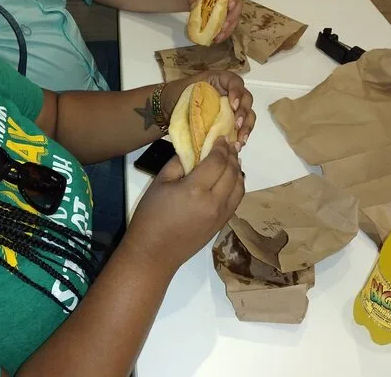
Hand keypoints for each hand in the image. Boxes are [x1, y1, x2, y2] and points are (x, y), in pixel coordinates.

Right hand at [123, 139, 244, 273]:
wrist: (154, 254)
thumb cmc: (150, 216)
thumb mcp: (159, 183)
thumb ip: (179, 163)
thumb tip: (194, 149)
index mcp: (196, 190)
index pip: (217, 161)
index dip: (221, 146)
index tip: (220, 136)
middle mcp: (214, 202)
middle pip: (232, 171)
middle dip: (231, 154)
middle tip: (228, 143)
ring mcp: (221, 215)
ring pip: (239, 186)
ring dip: (237, 169)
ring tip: (231, 159)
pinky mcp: (222, 224)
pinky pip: (237, 200)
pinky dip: (237, 185)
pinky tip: (230, 178)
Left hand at [162, 70, 255, 148]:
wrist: (168, 107)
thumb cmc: (177, 95)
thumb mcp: (185, 88)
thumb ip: (198, 95)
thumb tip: (207, 110)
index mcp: (220, 81)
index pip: (235, 82)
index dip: (237, 92)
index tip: (233, 105)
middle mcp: (229, 93)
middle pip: (246, 100)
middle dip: (244, 113)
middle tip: (237, 125)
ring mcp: (231, 109)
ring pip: (248, 115)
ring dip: (246, 127)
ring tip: (240, 139)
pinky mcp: (229, 123)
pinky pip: (241, 128)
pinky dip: (241, 136)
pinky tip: (238, 144)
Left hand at [186, 0, 242, 43]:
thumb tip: (196, 7)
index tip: (229, 6)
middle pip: (237, 7)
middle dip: (231, 19)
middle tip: (223, 27)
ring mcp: (232, 7)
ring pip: (234, 19)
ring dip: (228, 29)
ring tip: (219, 37)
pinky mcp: (228, 16)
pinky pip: (230, 25)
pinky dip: (224, 33)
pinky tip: (217, 39)